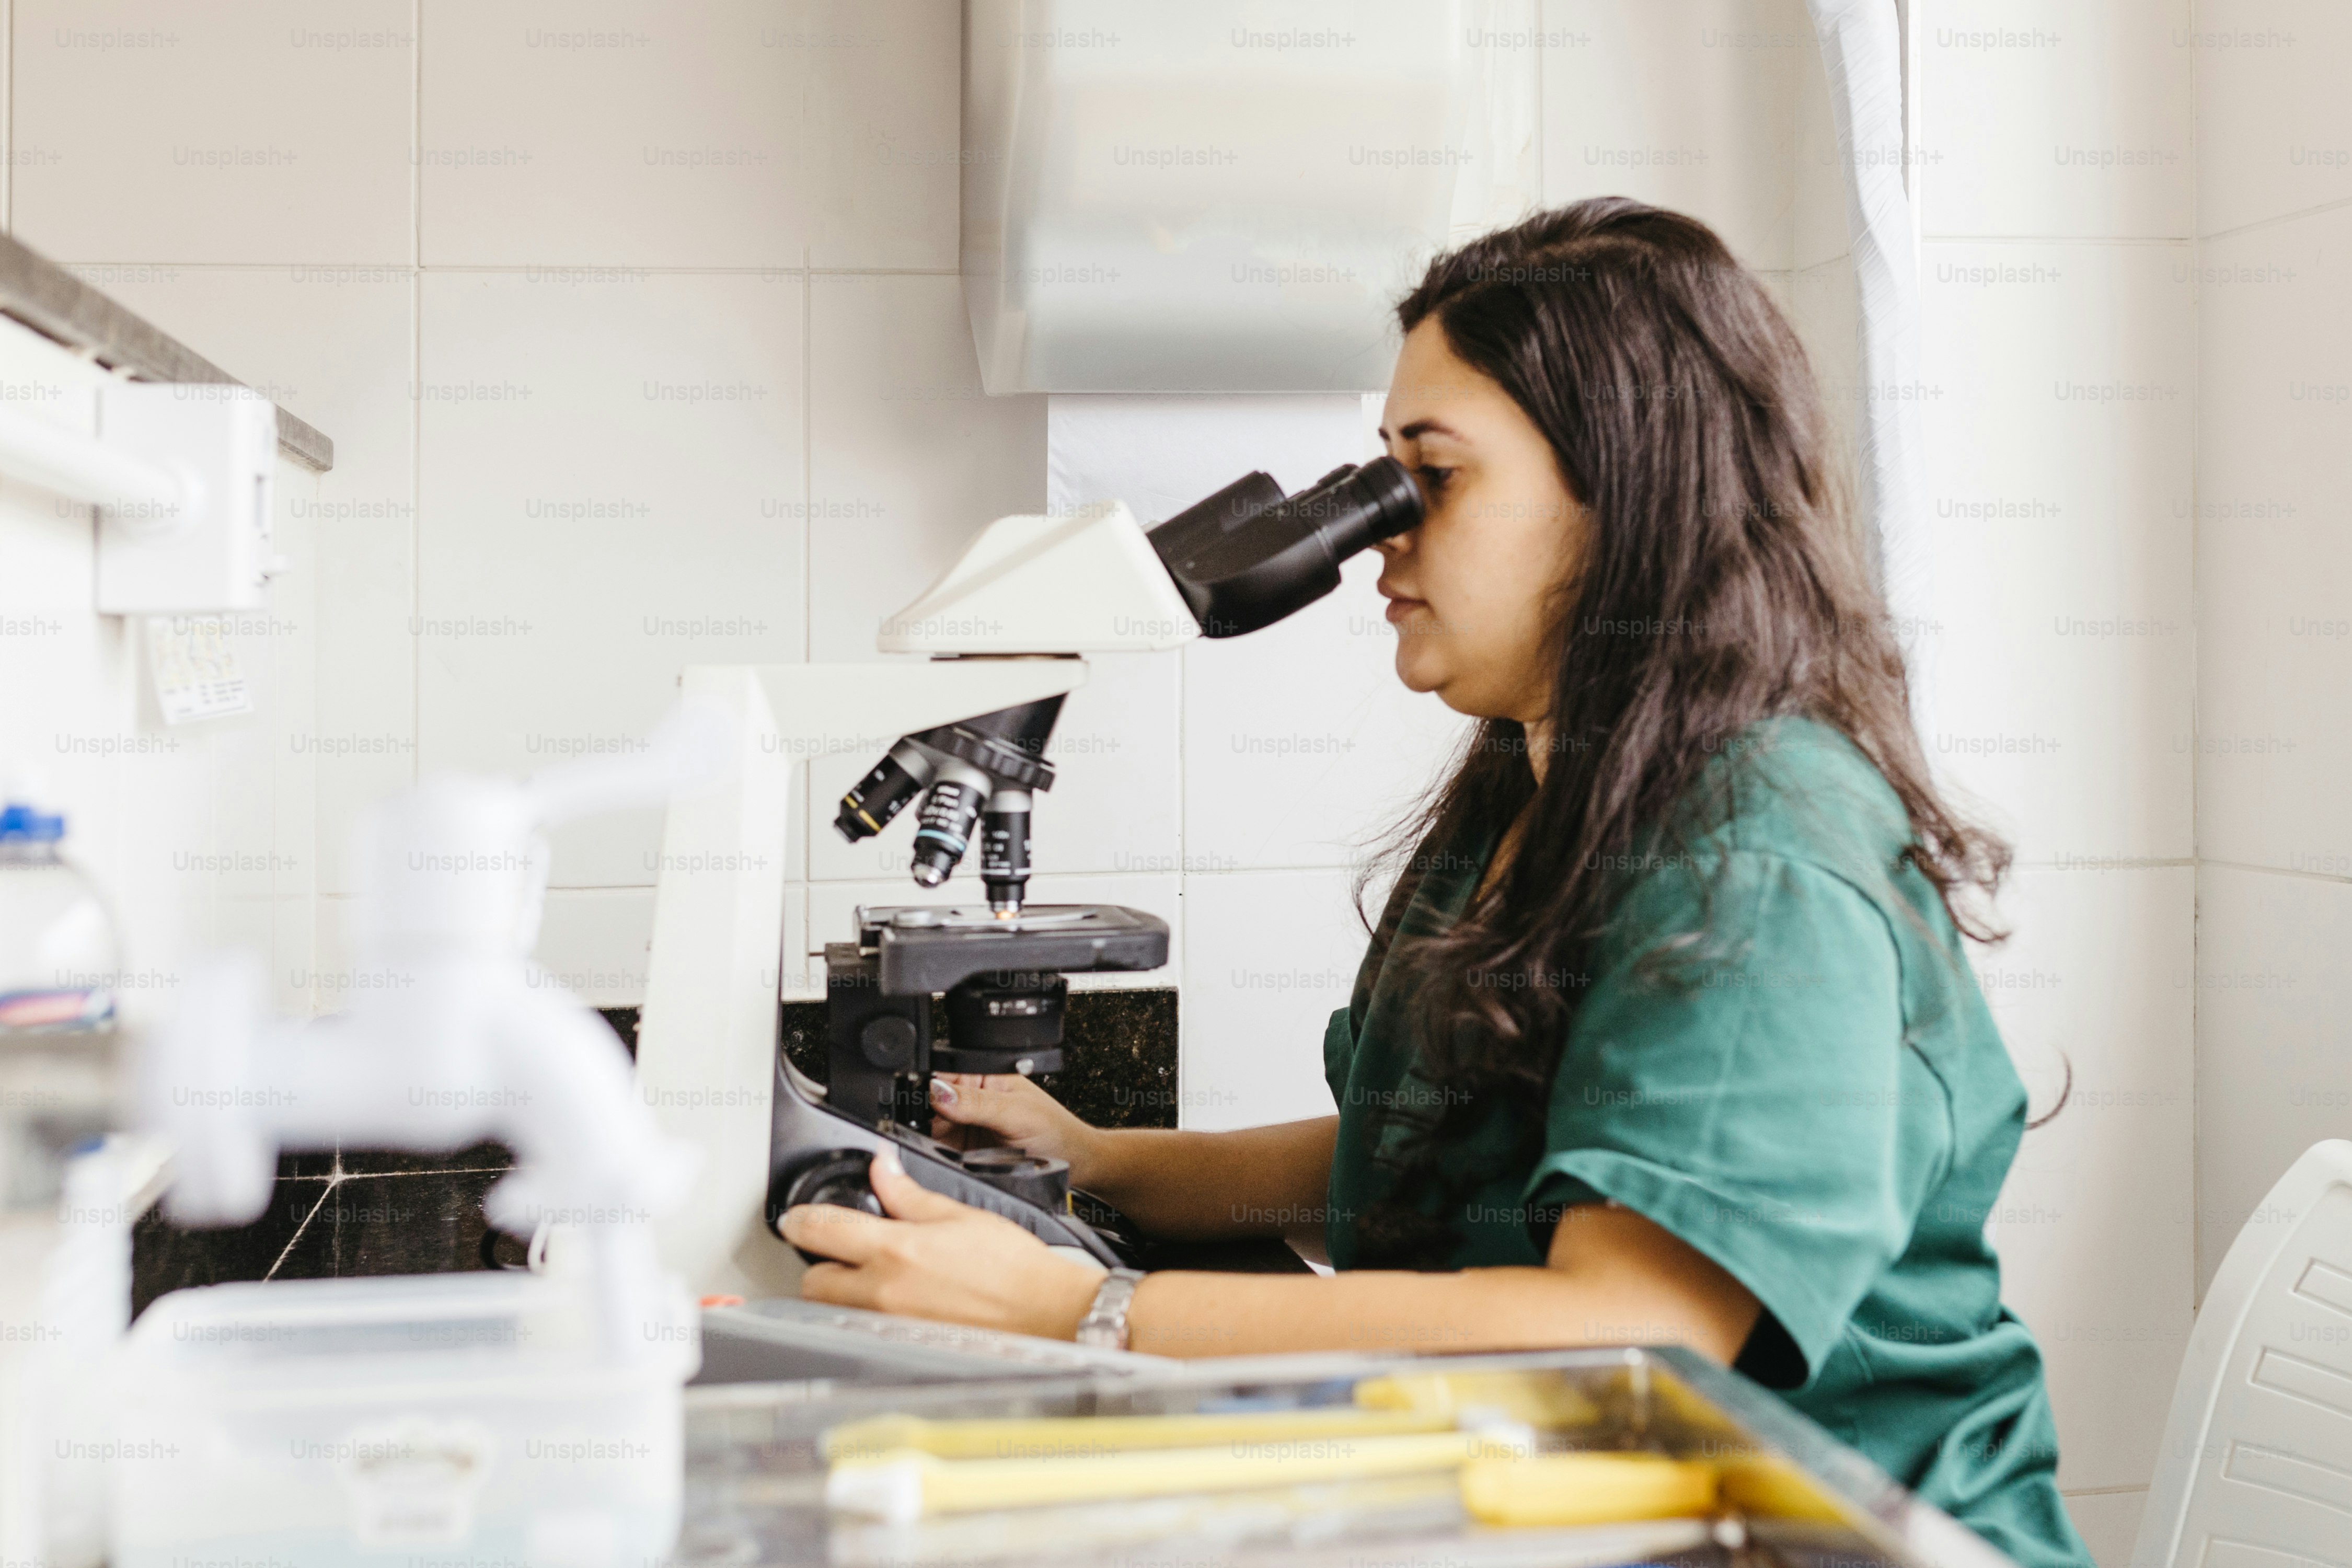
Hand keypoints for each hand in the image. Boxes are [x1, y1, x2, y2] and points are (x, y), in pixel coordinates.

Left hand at [784, 1148, 1104, 1340]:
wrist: (1045, 1313)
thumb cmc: (1013, 1268)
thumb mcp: (959, 1215)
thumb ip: (909, 1195)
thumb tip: (882, 1170)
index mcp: (896, 1250)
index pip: (822, 1230)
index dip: (800, 1220)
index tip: (796, 1217)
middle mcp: (884, 1293)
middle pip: (814, 1284)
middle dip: (820, 1267)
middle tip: (839, 1253)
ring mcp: (891, 1326)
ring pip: (835, 1313)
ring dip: (840, 1296)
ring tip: (870, 1280)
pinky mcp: (903, 1348)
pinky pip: (865, 1332)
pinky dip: (867, 1319)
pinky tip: (895, 1305)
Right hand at [927, 1072, 1102, 1184]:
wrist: (1072, 1164)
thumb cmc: (1056, 1131)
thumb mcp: (1016, 1113)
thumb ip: (976, 1102)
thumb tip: (938, 1091)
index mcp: (984, 1076)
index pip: (943, 1075)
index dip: (930, 1089)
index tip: (928, 1106)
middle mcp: (971, 1099)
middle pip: (931, 1103)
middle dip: (930, 1116)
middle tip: (944, 1129)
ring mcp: (967, 1126)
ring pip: (932, 1129)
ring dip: (935, 1137)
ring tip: (956, 1144)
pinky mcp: (965, 1151)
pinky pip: (941, 1150)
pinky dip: (941, 1154)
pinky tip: (955, 1156)